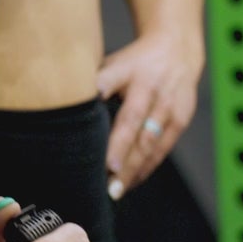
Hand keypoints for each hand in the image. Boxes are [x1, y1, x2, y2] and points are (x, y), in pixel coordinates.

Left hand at [99, 30, 204, 197]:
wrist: (176, 50)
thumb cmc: (132, 63)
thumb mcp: (112, 63)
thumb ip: (92, 83)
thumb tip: (60, 105)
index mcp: (128, 72)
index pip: (114, 94)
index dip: (108, 124)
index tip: (95, 146)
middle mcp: (151, 89)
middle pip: (134, 126)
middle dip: (120, 156)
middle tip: (106, 183)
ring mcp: (169, 105)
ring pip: (151, 143)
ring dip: (133, 169)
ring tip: (116, 191)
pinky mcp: (181, 119)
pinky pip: (163, 148)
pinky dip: (147, 167)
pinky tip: (131, 181)